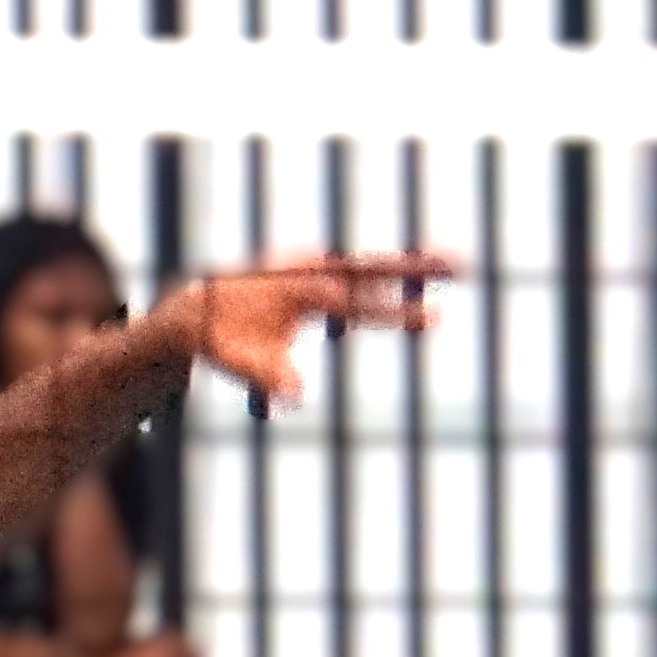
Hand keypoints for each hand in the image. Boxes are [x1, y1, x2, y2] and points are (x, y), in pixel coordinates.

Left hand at [181, 254, 454, 404]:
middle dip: (417, 266)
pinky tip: (420, 284)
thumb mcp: (233, 359)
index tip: (436, 317)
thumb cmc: (214, 338)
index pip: (355, 299)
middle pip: (372, 268)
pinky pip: (356, 286)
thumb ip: (262, 374)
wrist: (193, 314)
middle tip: (463, 261)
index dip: (395, 309)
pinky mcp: (315, 285)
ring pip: (369, 270)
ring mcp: (312, 274)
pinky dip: (385, 287)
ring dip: (410, 268)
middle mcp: (307, 272)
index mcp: (294, 288)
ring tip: (456, 264)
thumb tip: (296, 395)